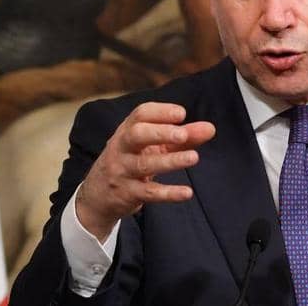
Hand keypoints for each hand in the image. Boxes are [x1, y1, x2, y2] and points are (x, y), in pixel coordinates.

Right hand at [76, 102, 215, 240]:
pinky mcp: (127, 193)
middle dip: (159, 132)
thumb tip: (210, 128)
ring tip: (194, 157)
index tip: (181, 113)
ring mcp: (122, 171)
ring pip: (143, 164)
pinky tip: (187, 192)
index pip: (140, 114)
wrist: (97, 195)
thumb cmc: (131, 162)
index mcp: (127, 131)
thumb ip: (182, 137)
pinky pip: (148, 192)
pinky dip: (168, 193)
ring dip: (169, 161)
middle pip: (136, 134)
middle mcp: (121, 148)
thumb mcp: (153, 147)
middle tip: (182, 134)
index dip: (160, 112)